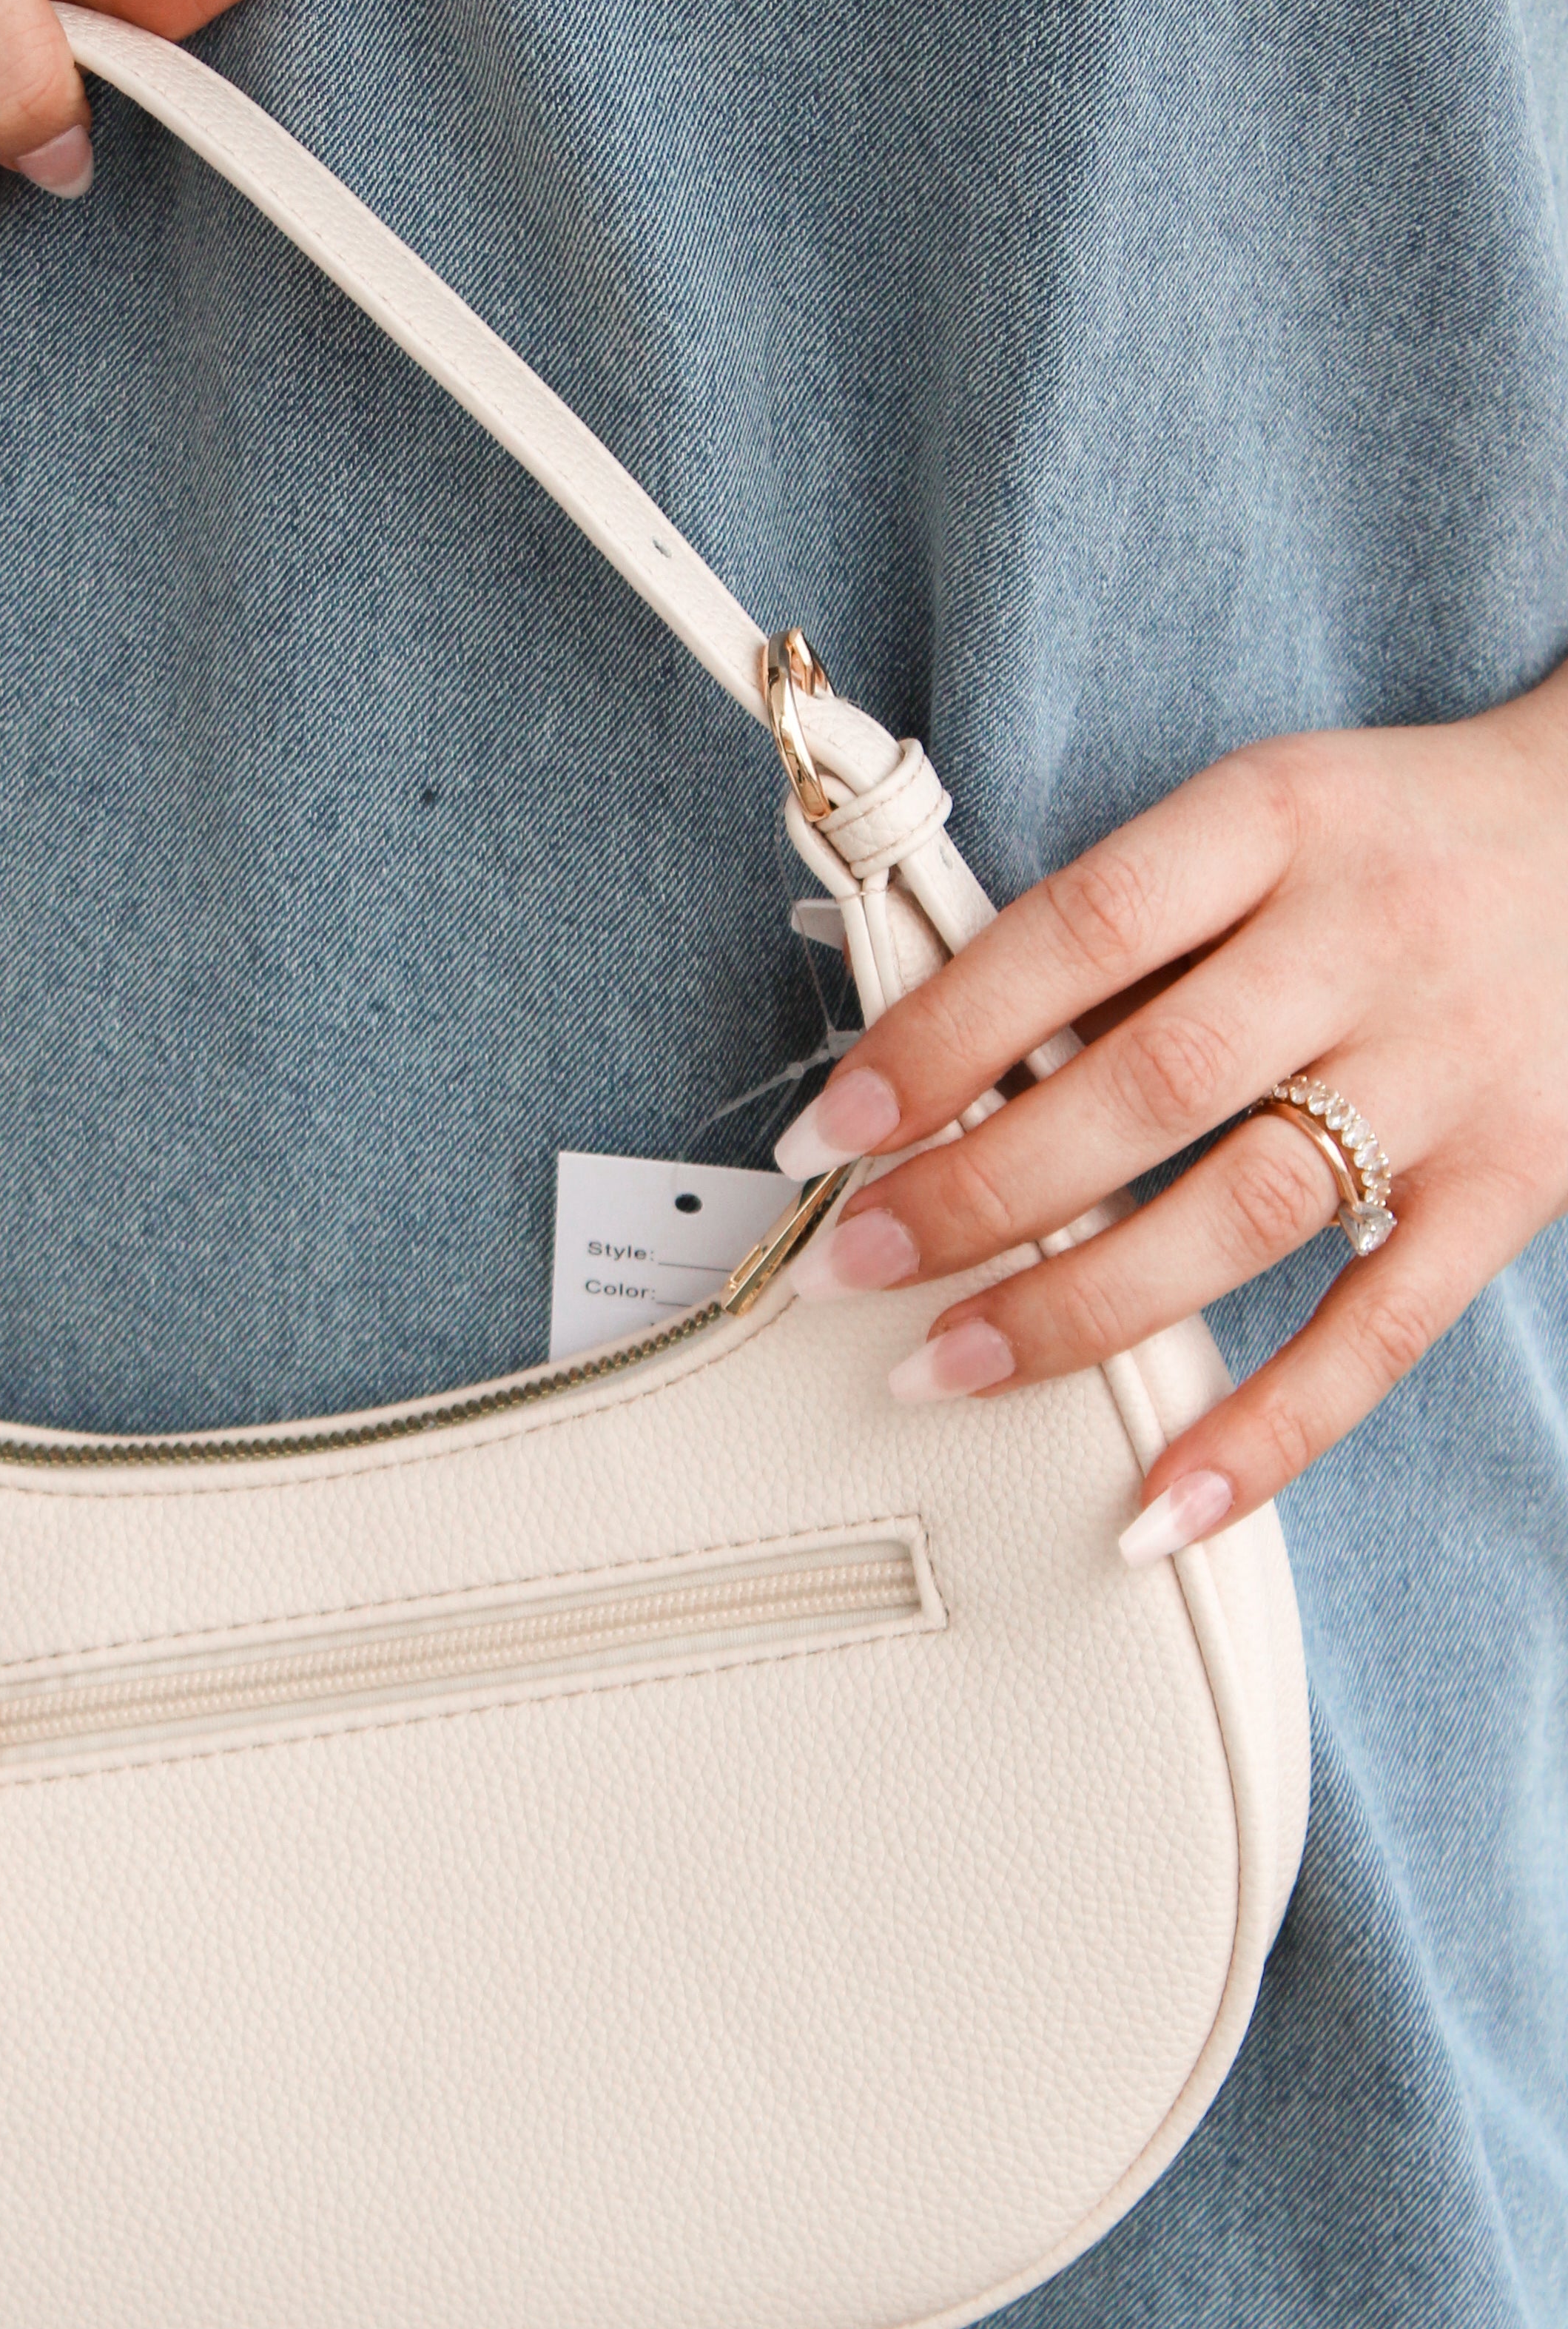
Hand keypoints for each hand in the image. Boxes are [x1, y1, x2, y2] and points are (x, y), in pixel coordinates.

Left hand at [770, 663, 1567, 1556]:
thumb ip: (1117, 938)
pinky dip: (1268, 1433)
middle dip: (977, 1192)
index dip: (940, 1039)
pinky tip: (1158, 1508)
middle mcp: (1368, 942)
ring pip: (1245, 1214)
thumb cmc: (1390, 839)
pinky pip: (1379, 1332)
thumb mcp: (1258, 821)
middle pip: (1148, 1086)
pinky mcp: (1513, 1187)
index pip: (1079, 931)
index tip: (829, 1135)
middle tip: (852, 1266)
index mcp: (1277, 820)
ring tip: (943, 1368)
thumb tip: (927, 1077)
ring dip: (1077, 1309)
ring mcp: (1449, 1072)